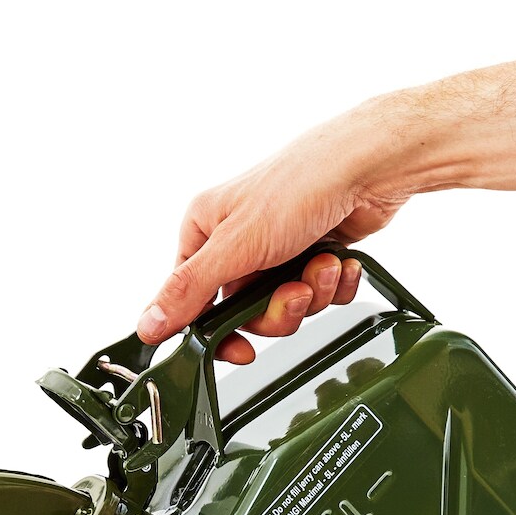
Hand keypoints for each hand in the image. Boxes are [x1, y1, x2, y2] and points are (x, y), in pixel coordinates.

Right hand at [136, 101, 411, 362]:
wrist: (369, 166)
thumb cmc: (300, 186)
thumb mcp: (234, 246)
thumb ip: (189, 290)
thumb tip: (147, 325)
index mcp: (204, 231)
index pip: (193, 301)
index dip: (217, 331)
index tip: (240, 348)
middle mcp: (238, 241)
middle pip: (244, 313)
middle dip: (277, 309)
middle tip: (294, 291)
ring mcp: (277, 250)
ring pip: (284, 307)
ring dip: (310, 293)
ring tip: (322, 265)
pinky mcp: (312, 255)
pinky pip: (317, 295)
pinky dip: (332, 284)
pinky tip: (339, 262)